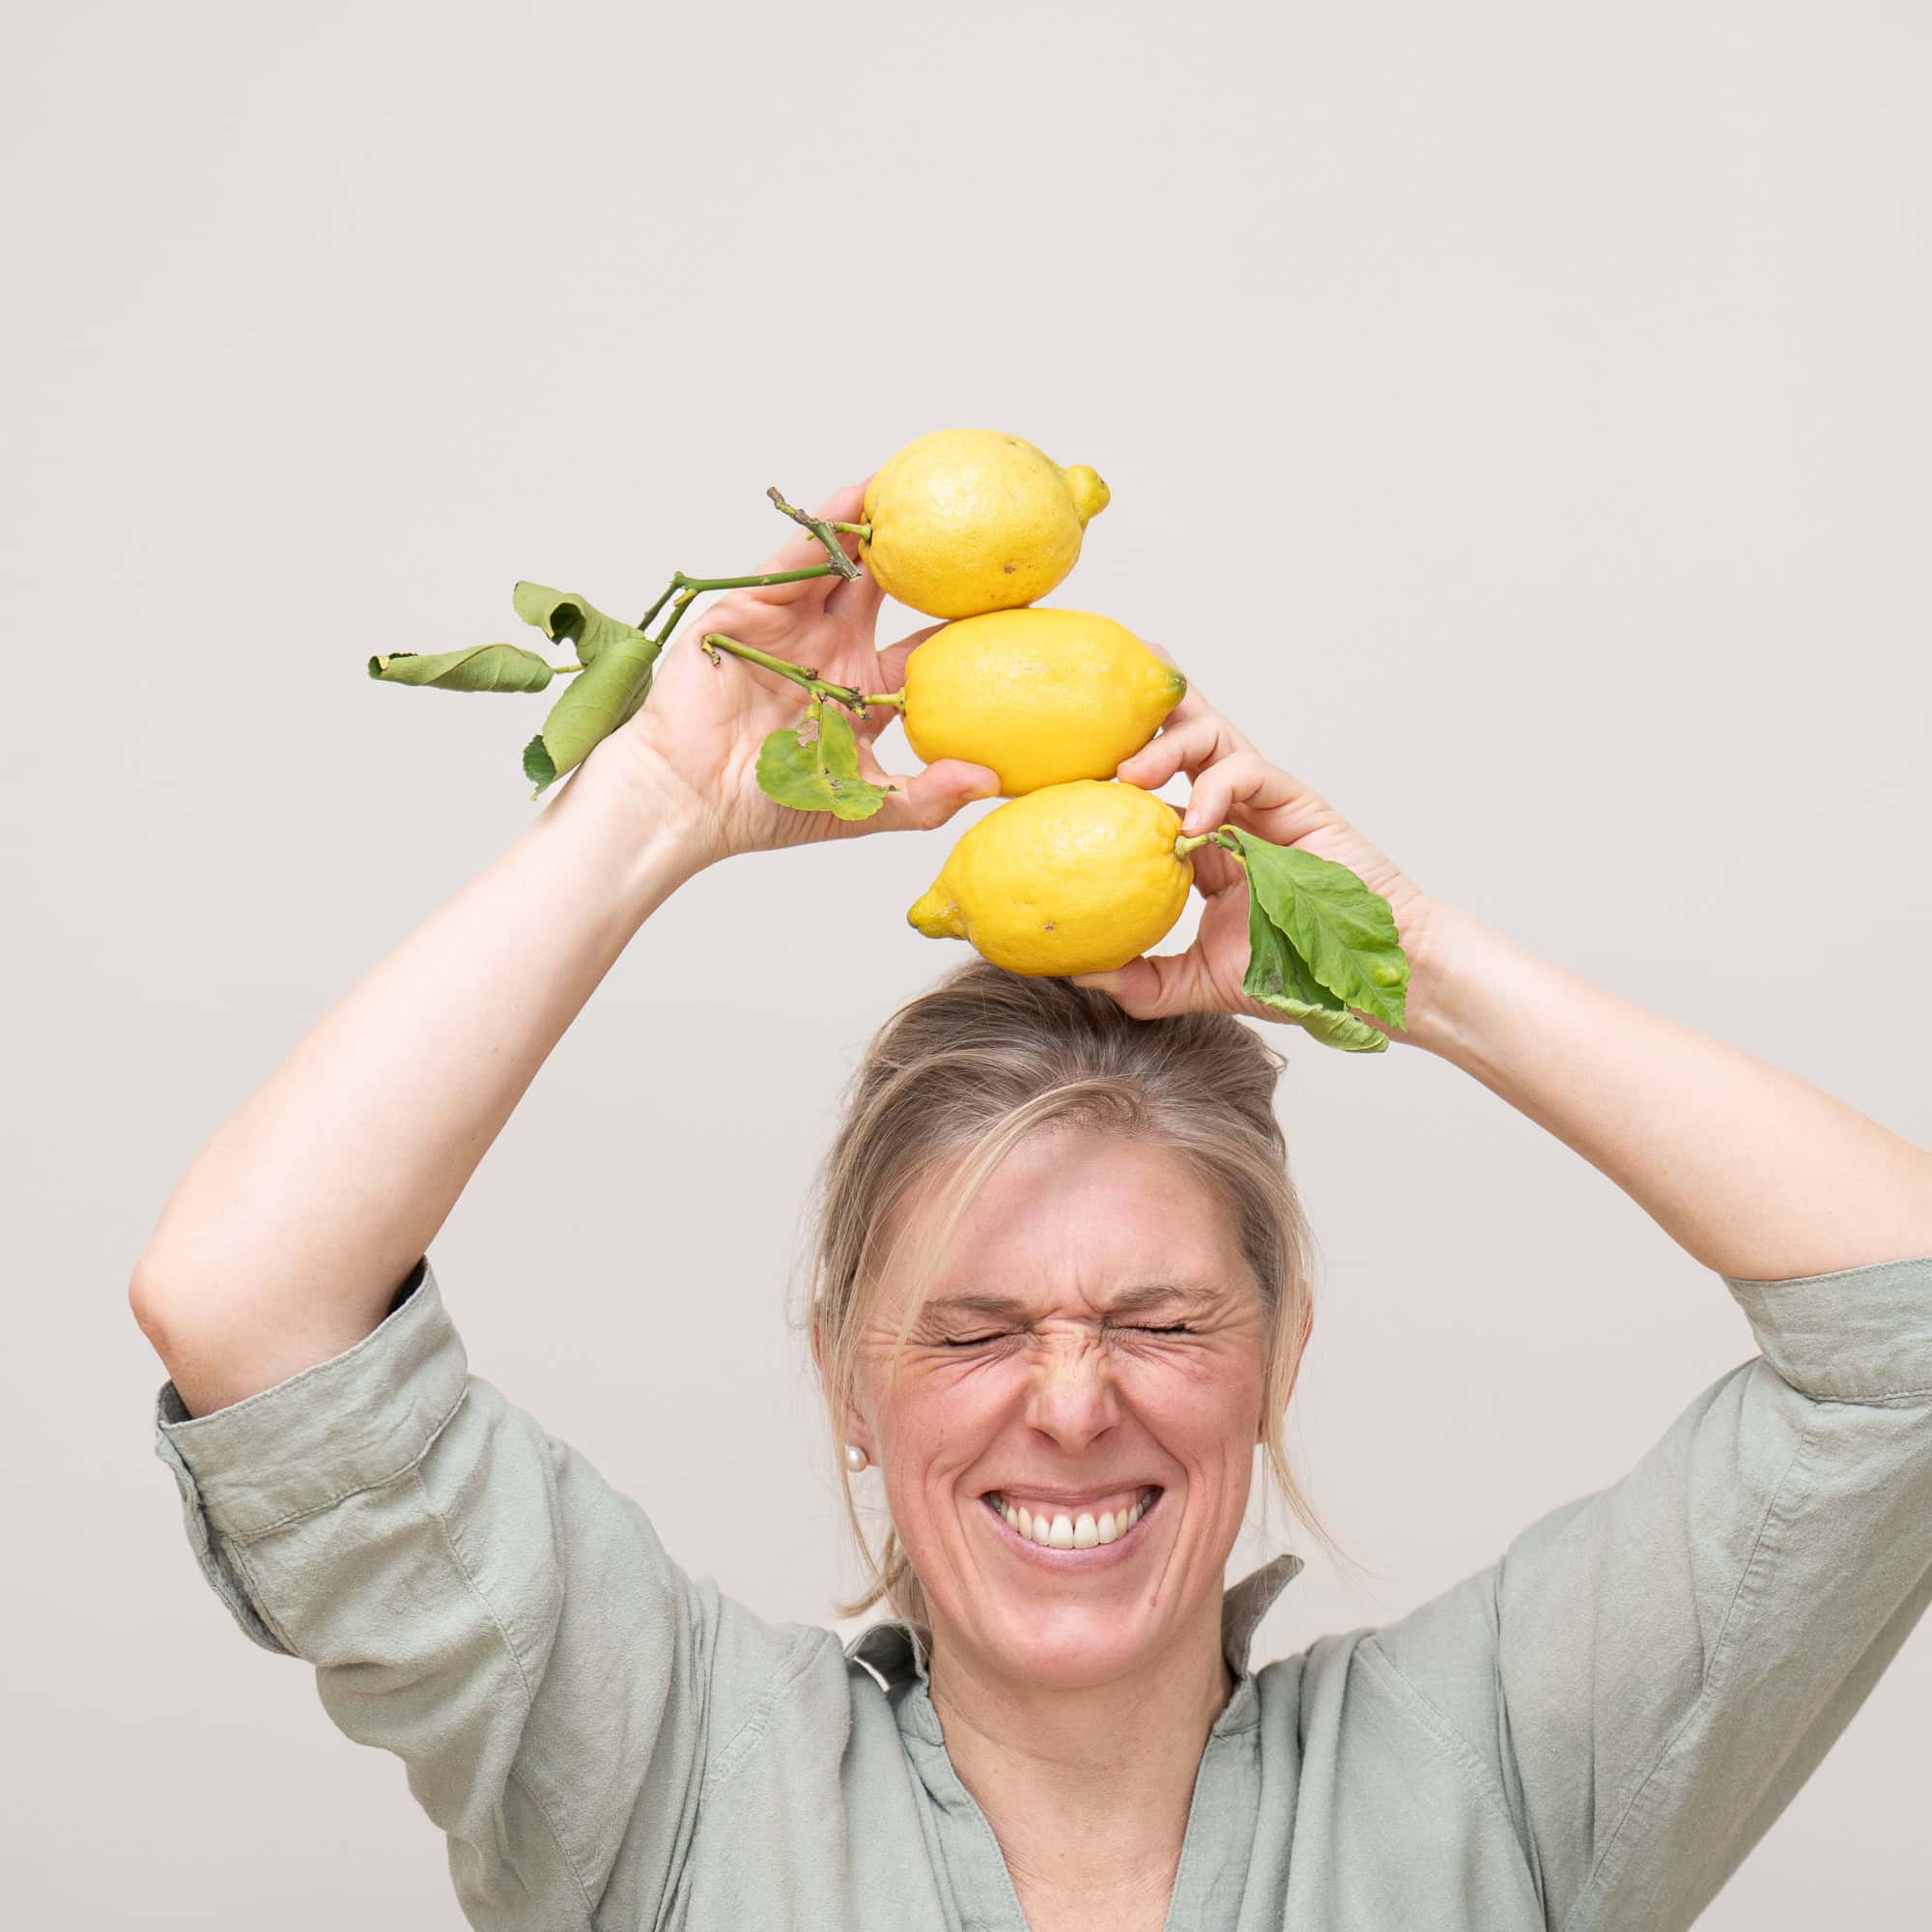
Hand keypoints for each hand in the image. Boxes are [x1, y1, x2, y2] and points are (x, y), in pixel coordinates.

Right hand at [584, 485, 997, 868]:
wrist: (690, 799)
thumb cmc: (767, 807)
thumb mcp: (864, 806)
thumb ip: (927, 796)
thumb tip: (991, 778)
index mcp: (860, 693)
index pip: (920, 647)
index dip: (958, 626)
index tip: (1007, 601)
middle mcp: (828, 651)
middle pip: (885, 591)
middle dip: (920, 558)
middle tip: (965, 521)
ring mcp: (789, 626)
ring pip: (840, 566)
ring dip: (874, 528)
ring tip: (916, 489)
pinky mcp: (749, 609)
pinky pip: (793, 562)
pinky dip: (822, 529)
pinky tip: (856, 499)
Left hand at [1074, 675, 1436, 1025]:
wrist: (1364, 981)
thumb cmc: (1296, 975)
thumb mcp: (1200, 983)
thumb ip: (1142, 980)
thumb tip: (1076, 975)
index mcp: (1204, 842)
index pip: (1150, 788)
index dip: (1110, 765)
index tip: (1059, 758)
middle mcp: (1229, 811)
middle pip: (1178, 739)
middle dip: (1137, 713)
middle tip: (1087, 712)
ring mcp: (1263, 803)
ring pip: (1210, 738)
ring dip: (1165, 743)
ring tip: (1127, 771)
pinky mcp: (1298, 802)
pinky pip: (1250, 773)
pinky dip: (1217, 785)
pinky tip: (1193, 821)